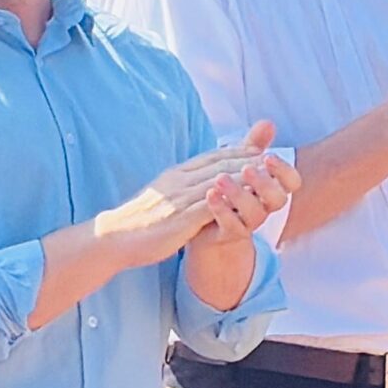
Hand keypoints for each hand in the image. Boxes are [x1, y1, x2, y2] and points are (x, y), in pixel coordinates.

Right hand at [92, 121, 280, 269]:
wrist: (115, 237)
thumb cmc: (139, 220)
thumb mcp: (162, 195)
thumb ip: (181, 186)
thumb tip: (198, 183)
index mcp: (176, 174)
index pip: (212, 156)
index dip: (237, 152)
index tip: (258, 150)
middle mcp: (180, 181)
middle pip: (220, 164)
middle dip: (248, 159)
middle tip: (273, 157)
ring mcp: (181, 198)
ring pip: (220, 181)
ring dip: (246, 176)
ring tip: (269, 175)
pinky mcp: (182, 218)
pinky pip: (212, 206)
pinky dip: (232, 200)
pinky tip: (249, 201)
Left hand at [186, 140, 301, 257]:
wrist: (205, 223)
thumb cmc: (229, 188)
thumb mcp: (239, 162)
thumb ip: (254, 144)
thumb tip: (268, 122)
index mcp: (271, 188)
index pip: (291, 182)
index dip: (284, 170)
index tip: (268, 156)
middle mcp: (265, 206)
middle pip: (278, 199)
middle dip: (264, 183)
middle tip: (247, 168)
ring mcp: (249, 222)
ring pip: (255, 214)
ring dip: (239, 195)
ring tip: (220, 179)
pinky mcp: (230, 233)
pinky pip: (232, 226)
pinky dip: (222, 210)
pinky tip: (210, 194)